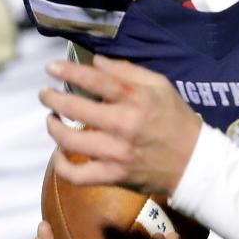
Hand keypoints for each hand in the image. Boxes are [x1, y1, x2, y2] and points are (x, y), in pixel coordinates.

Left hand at [40, 54, 202, 196]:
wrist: (193, 163)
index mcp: (136, 99)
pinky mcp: (113, 175)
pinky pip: (77, 175)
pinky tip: (59, 153)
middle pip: (76, 109)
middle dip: (52, 99)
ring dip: (53, 128)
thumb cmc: (176, 119)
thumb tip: (95, 62)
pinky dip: (61, 166)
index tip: (50, 68)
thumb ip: (127, 71)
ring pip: (70, 141)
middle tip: (44, 95)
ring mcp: (116, 153)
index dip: (68, 72)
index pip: (95, 80)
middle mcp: (123, 125)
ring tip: (51, 120)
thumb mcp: (160, 86)